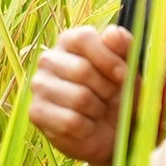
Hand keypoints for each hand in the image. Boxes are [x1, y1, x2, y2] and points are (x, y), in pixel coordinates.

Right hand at [28, 24, 132, 165]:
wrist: (111, 133)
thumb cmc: (118, 95)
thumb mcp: (128, 70)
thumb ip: (124, 48)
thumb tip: (112, 32)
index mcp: (69, 42)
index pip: (83, 38)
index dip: (108, 58)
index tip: (124, 75)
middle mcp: (48, 60)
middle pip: (82, 70)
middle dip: (107, 89)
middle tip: (111, 98)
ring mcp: (39, 86)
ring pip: (78, 98)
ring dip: (98, 110)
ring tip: (99, 111)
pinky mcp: (36, 112)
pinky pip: (71, 121)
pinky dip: (88, 128)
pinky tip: (87, 126)